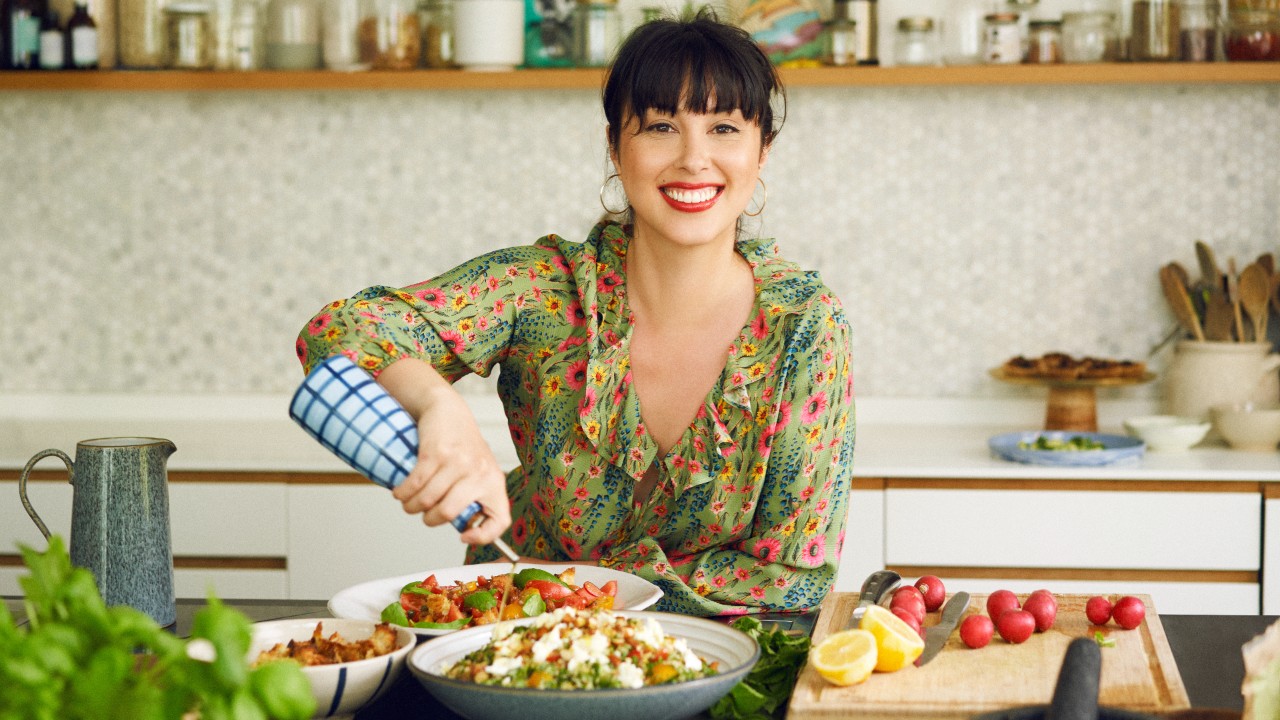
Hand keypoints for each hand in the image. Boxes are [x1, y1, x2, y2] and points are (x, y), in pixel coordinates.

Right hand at [378, 359, 510, 544]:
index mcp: (494, 483)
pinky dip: (402, 493)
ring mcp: (458, 462)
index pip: (500, 520)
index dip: (483, 536)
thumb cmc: (463, 447)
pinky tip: (401, 492)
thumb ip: (475, 497)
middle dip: (429, 520)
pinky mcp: (436, 453)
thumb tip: (466, 530)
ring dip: (411, 507)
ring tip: (409, 503)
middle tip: (424, 514)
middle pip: (448, 513)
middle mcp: (479, 473)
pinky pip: (414, 484)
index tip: (463, 536)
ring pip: (427, 501)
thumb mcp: (479, 471)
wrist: (448, 410)